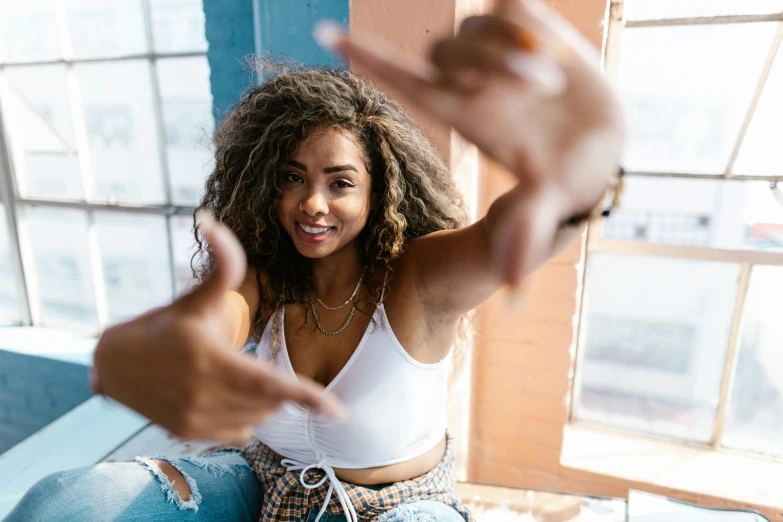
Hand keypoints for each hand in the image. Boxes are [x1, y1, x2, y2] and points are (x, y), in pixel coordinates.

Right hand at [91, 211, 344, 442]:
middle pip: (270, 402)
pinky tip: (226, 395)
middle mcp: (203, 395)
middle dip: (278, 387)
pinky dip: (246, 416)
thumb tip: (214, 219)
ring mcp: (195, 420)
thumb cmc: (164, 326)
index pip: (272, 384)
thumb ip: (221, 265)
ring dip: (263, 401)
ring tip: (236, 375)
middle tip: (253, 361)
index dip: (309, 399)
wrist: (114, 364)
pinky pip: (239, 432)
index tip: (339, 412)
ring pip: (258, 419)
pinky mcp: (188, 434)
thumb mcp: (195, 297)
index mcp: (211, 360)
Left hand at [315, 0, 624, 284]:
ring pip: (478, 25)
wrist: (599, 150)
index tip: (324, 36)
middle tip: (537, 90)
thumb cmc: (560, 183)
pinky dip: (528, 22)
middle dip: (489, 65)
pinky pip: (512, 4)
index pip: (401, 81)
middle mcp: (472, 82)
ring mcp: (498, 53)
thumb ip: (526, 240)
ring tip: (551, 82)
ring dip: (513, 50)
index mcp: (460, 115)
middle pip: (446, 51)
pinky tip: (556, 54)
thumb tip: (515, 294)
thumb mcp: (539, 210)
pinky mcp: (530, 30)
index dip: (365, 58)